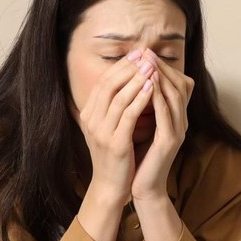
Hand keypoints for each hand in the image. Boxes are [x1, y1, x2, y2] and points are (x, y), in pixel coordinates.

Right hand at [76, 51, 156, 205]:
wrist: (111, 187)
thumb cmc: (115, 157)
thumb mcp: (108, 129)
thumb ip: (111, 108)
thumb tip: (122, 85)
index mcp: (88, 115)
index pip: (103, 82)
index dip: (120, 66)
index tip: (137, 54)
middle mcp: (91, 121)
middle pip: (108, 85)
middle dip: (128, 67)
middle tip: (145, 54)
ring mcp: (101, 132)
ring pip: (118, 97)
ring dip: (136, 79)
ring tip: (152, 66)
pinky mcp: (115, 143)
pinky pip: (128, 115)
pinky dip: (140, 99)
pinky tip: (152, 88)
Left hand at [131, 50, 194, 201]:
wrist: (143, 187)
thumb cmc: (140, 158)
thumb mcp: (142, 127)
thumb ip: (143, 108)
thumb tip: (133, 84)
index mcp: (175, 118)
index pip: (176, 84)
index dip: (163, 67)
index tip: (145, 53)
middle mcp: (180, 122)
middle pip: (179, 86)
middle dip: (162, 67)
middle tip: (147, 52)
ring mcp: (178, 132)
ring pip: (175, 98)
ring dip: (161, 79)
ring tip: (147, 63)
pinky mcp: (170, 143)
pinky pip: (166, 116)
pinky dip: (158, 100)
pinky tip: (147, 88)